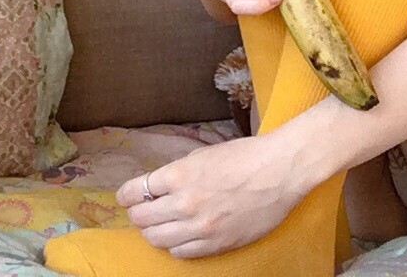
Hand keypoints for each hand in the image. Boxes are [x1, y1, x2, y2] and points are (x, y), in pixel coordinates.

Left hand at [116, 133, 309, 258]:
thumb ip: (178, 172)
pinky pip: (181, 253)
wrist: (280, 171)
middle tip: (140, 210)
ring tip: (158, 225)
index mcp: (179, 175)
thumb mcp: (203, 154)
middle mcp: (185, 203)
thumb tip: (159, 185)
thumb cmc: (245, 156)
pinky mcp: (217, 243)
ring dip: (152, 231)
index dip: (126, 194)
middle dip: (137, 213)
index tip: (126, 196)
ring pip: (157, 239)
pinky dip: (174, 245)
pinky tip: (179, 236)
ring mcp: (201, 227)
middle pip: (142, 218)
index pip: (135, 191)